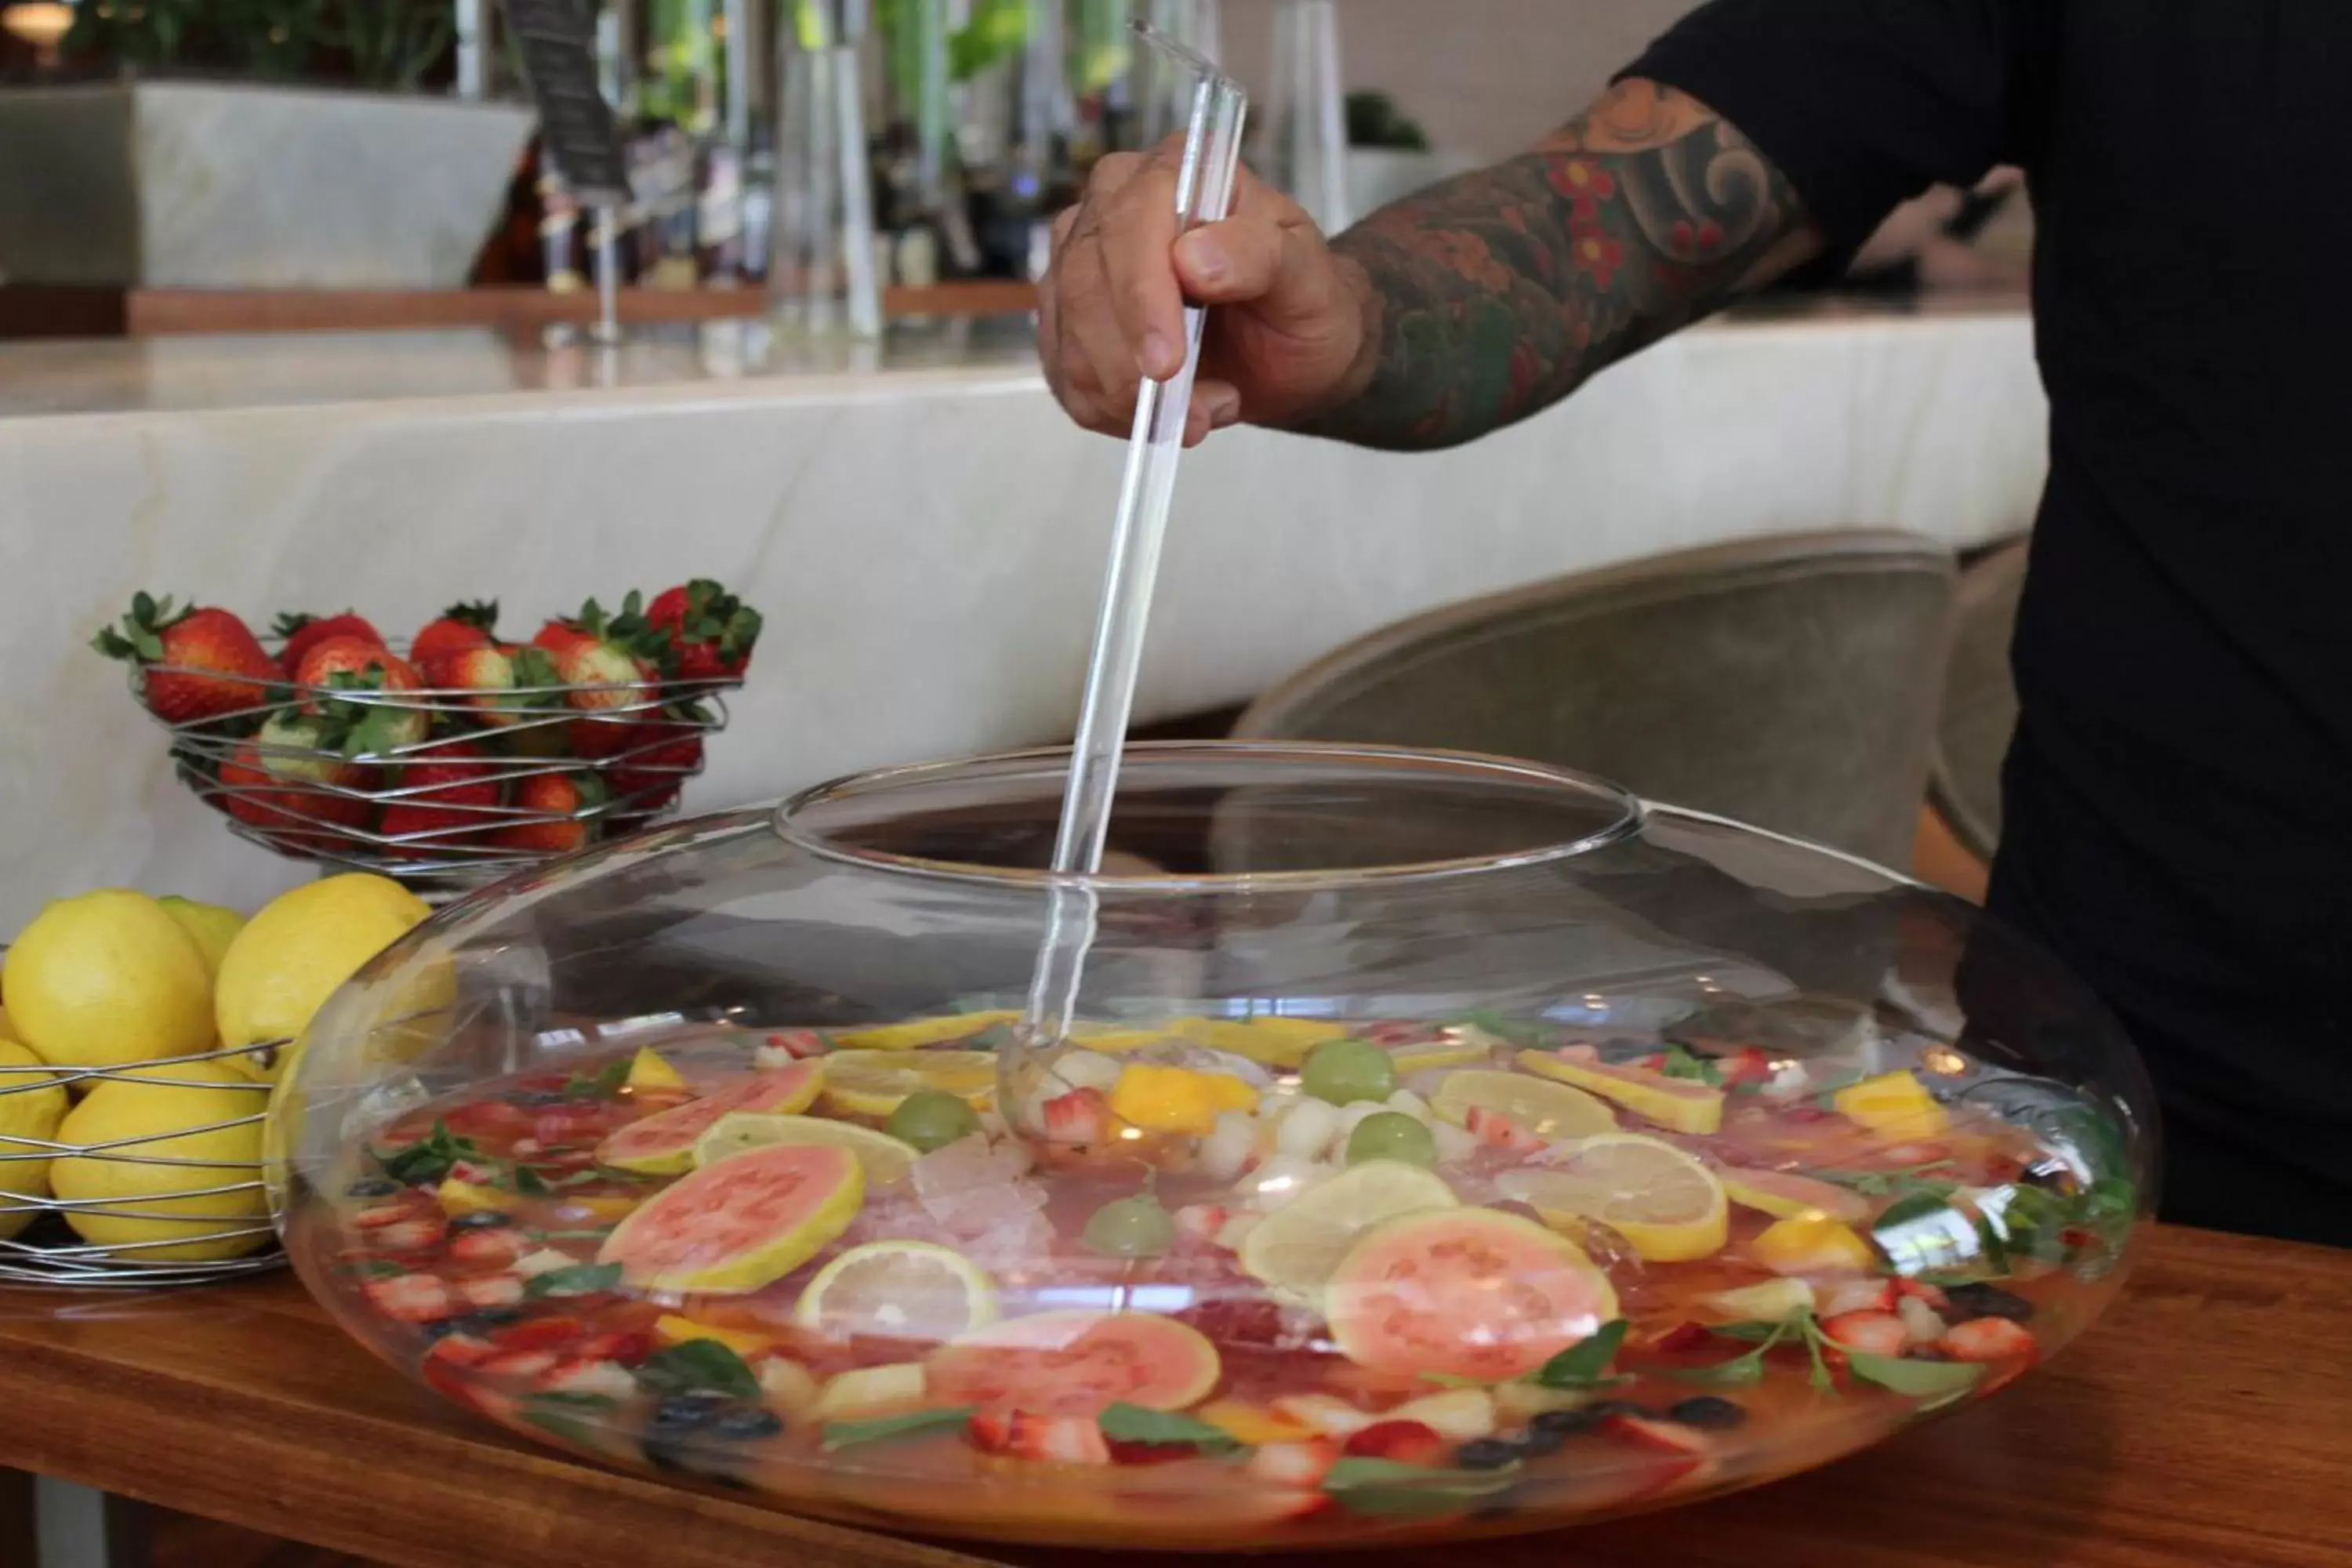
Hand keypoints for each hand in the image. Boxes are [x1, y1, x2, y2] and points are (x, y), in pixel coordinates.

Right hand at [1038, 139, 1372, 444]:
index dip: (1140, 295)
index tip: (1167, 362)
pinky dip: (1112, 412)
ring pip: (1068, 339)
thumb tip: (1193, 258)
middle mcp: (1115, 204)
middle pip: (1083, 283)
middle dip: (1129, 366)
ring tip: (1202, 410)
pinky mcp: (1066, 321)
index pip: (1131, 221)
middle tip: (1194, 413)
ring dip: (1129, 398)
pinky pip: (1065, 378)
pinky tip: (1167, 413)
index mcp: (1176, 170)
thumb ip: (1259, 256)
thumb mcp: (1306, 275)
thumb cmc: (1301, 300)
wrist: (1287, 349)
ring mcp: (1080, 261)